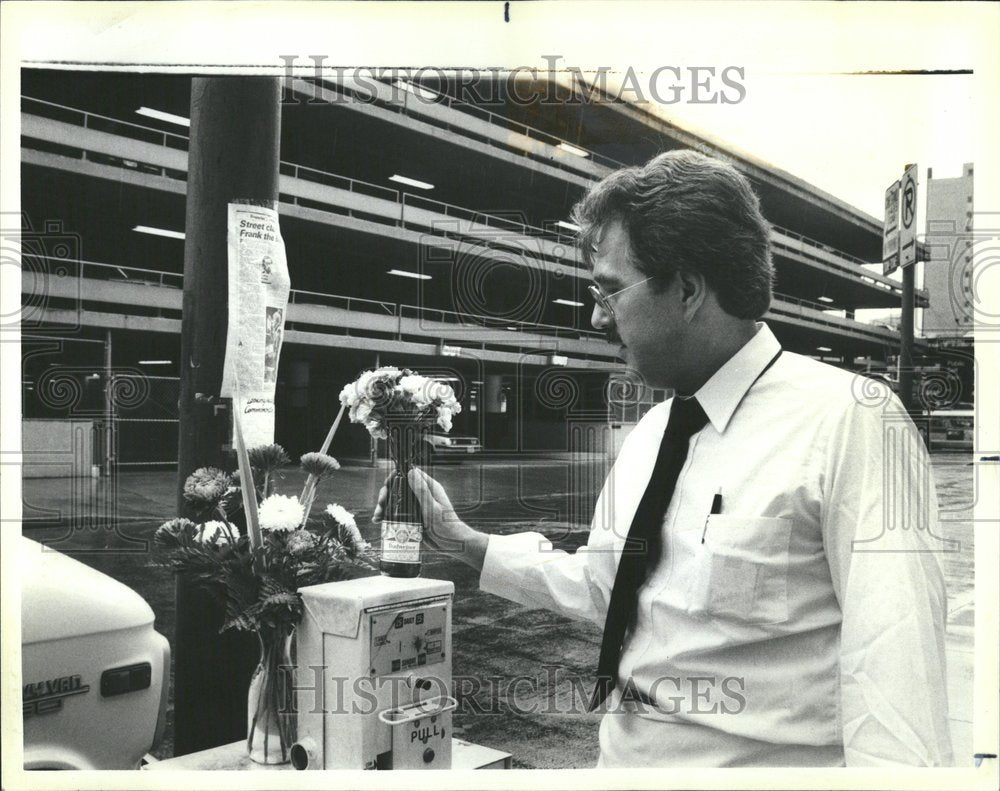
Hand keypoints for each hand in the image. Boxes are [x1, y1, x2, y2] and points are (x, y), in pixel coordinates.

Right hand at [372, 466, 486, 569]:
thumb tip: (411, 472)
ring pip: (396, 501)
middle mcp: (421, 495)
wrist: (452, 543)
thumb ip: (422, 491)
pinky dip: (387, 516)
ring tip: (377, 517)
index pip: (409, 474)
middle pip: (398, 488)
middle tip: (380, 504)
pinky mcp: (413, 517)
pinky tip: (379, 522)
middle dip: (386, 494)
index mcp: (429, 487)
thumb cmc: (446, 525)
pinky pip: (397, 513)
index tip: (387, 484)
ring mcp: (416, 506)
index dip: (395, 476)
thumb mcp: (433, 508)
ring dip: (384, 507)